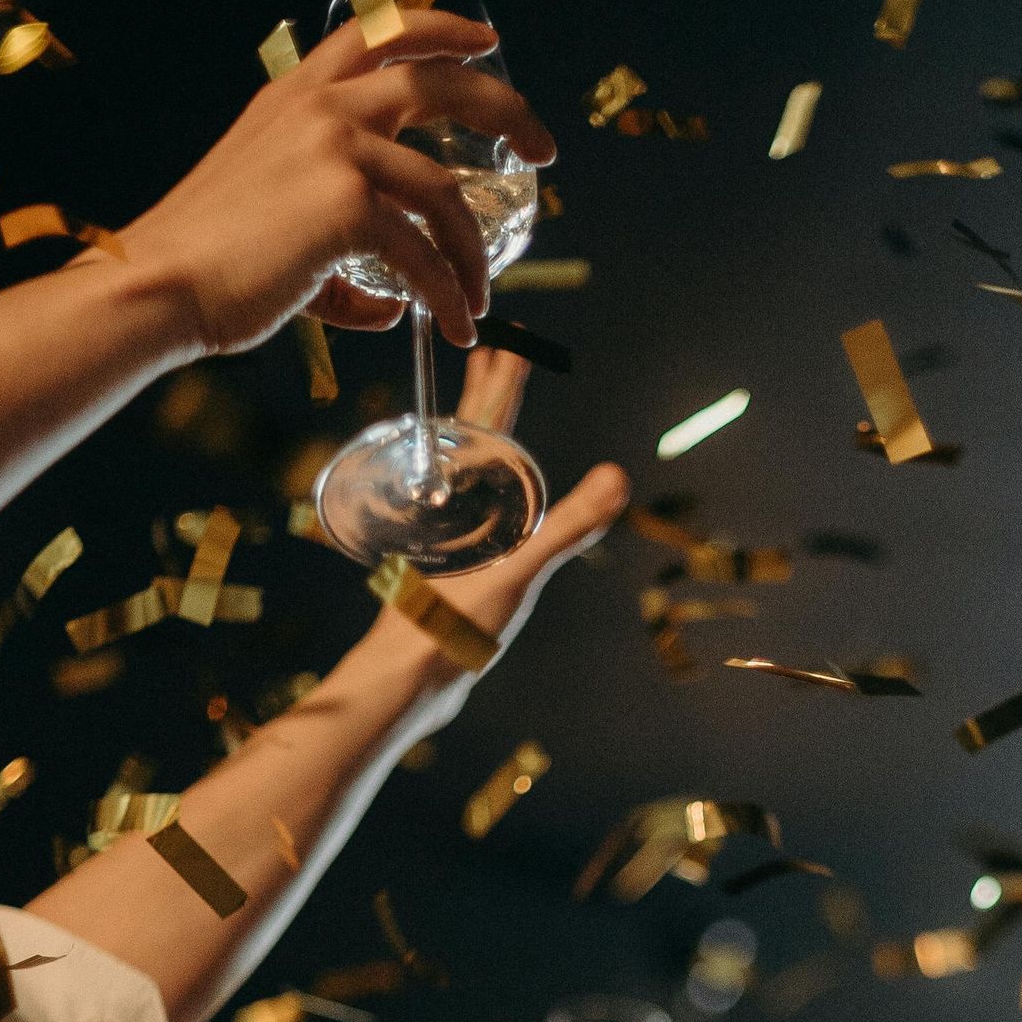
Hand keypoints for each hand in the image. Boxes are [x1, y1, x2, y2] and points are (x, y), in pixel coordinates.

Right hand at [119, 11, 556, 357]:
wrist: (162, 283)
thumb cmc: (208, 262)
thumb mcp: (273, 219)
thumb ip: (339, 246)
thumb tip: (394, 304)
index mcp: (297, 95)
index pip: (379, 30)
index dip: (442, 27)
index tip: (488, 42)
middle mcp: (321, 107)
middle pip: (439, 81)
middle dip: (507, 109)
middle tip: (544, 149)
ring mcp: (336, 148)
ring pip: (445, 191)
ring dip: (473, 253)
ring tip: (479, 300)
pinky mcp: (347, 205)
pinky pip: (425, 255)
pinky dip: (449, 297)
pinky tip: (453, 328)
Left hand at [369, 349, 629, 729]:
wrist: (403, 682)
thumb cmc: (451, 626)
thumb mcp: (516, 573)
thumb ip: (567, 527)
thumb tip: (618, 477)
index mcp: (468, 501)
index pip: (488, 426)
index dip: (502, 383)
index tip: (510, 339)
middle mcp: (452, 513)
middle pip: (471, 440)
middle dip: (487, 396)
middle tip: (494, 349)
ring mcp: (448, 540)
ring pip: (463, 473)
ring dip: (475, 437)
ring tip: (480, 410)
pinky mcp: (447, 569)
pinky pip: (464, 513)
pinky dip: (475, 491)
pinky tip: (480, 505)